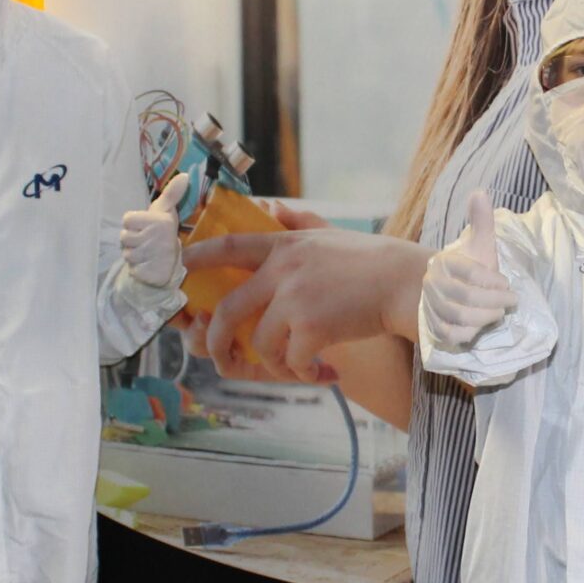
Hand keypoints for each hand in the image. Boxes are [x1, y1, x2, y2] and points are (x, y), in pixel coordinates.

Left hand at [120, 173, 189, 288]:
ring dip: (133, 255)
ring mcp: (153, 257)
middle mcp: (157, 238)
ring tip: (146, 254)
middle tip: (145, 242)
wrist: (170, 264)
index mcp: (160, 222)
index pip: (126, 219)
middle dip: (131, 241)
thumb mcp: (165, 212)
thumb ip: (171, 194)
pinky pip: (131, 269)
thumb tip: (185, 175)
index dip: (133, 225)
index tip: (145, 228)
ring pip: (126, 253)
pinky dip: (136, 269)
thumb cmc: (162, 232)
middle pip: (123, 236)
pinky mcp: (148, 273)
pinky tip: (146, 266)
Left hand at [185, 224, 432, 380]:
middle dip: (217, 339)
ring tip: (297, 369)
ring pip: (261, 344)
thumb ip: (298, 224)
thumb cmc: (375, 262)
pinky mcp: (312, 327)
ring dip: (276, 366)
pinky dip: (303, 374)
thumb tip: (273, 208)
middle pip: (228, 310)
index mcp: (286, 245)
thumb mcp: (329, 234)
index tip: (175, 267)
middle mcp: (283, 270)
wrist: (408, 283)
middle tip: (223, 358)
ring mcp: (295, 298)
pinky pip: (291, 361)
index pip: (229, 247)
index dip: (197, 257)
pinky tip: (323, 374)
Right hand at [421, 190, 517, 348]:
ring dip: (484, 317)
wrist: (442, 293)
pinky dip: (468, 333)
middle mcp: (433, 283)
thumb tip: (480, 192)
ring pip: (458, 317)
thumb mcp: (478, 245)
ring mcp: (431, 306)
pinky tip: (480, 327)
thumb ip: (481, 222)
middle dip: (494, 301)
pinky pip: (450, 335)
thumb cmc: (468, 269)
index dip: (492, 281)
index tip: (506, 285)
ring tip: (498, 313)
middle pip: (466, 297)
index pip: (470, 272)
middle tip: (511, 301)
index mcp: (445, 261)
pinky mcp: (432, 327)